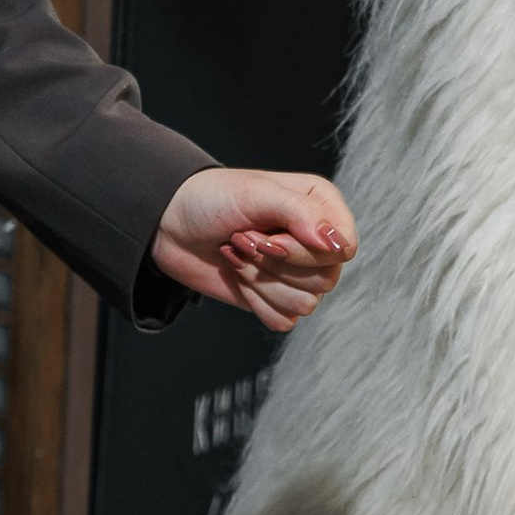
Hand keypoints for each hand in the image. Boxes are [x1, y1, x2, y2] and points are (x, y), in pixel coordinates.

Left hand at [151, 168, 356, 332]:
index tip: (271, 235)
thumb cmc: (212, 198)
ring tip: (238, 252)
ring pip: (305, 304)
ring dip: (260, 280)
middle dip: (274, 263)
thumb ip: (301, 213)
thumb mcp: (256, 192)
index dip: (307, 251)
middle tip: (244, 238)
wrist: (171, 225)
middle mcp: (314, 240)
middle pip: (326, 279)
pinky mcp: (276, 298)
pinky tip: (238, 274)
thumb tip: (337, 244)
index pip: (343, 247)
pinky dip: (255, 300)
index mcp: (320, 206)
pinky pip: (284, 321)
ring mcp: (296, 272)